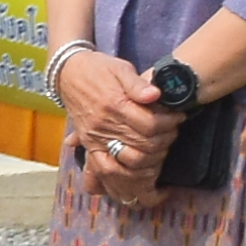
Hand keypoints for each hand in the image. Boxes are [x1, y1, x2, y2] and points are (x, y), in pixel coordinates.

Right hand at [58, 50, 183, 190]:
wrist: (67, 73)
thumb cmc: (98, 68)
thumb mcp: (120, 68)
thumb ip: (138, 83)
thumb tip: (156, 95)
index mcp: (113, 105)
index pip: (149, 125)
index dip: (170, 122)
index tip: (178, 115)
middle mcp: (103, 126)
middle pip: (143, 145)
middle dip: (165, 140)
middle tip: (173, 130)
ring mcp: (95, 139)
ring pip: (127, 162)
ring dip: (150, 160)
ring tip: (161, 148)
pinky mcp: (89, 146)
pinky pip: (105, 170)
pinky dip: (124, 178)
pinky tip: (141, 176)